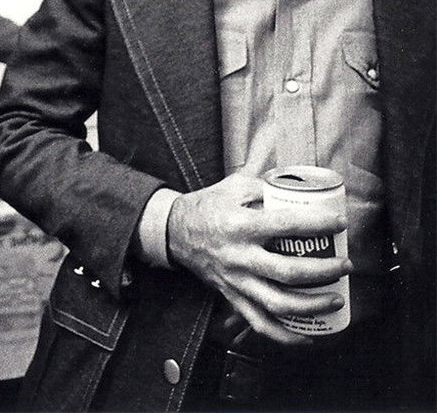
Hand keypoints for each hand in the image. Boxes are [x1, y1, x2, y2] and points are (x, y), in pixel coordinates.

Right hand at [166, 174, 350, 344]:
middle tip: (345, 264)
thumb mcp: (234, 185)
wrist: (176, 231)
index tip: (340, 222)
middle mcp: (240, 256)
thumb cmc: (209, 205)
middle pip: (288, 271)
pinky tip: (308, 337)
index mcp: (241, 224)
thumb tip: (299, 186)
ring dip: (312, 305)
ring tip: (336, 298)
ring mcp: (237, 281)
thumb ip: (266, 185)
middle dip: (324, 271)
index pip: (286, 225)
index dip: (317, 224)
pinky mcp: (233, 298)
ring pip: (278, 303)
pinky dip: (286, 336)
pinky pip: (261, 324)